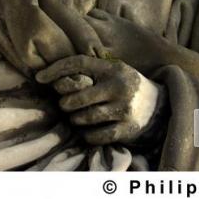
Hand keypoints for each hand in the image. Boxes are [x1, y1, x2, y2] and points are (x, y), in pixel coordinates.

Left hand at [36, 55, 164, 144]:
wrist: (159, 105)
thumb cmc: (127, 85)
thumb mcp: (115, 70)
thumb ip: (93, 70)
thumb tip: (56, 74)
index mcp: (113, 68)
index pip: (80, 63)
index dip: (57, 69)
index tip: (39, 77)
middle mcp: (119, 86)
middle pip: (77, 97)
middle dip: (66, 103)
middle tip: (65, 105)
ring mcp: (123, 108)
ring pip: (84, 118)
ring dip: (75, 120)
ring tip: (76, 117)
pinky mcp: (126, 128)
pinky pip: (95, 136)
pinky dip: (87, 135)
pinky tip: (87, 130)